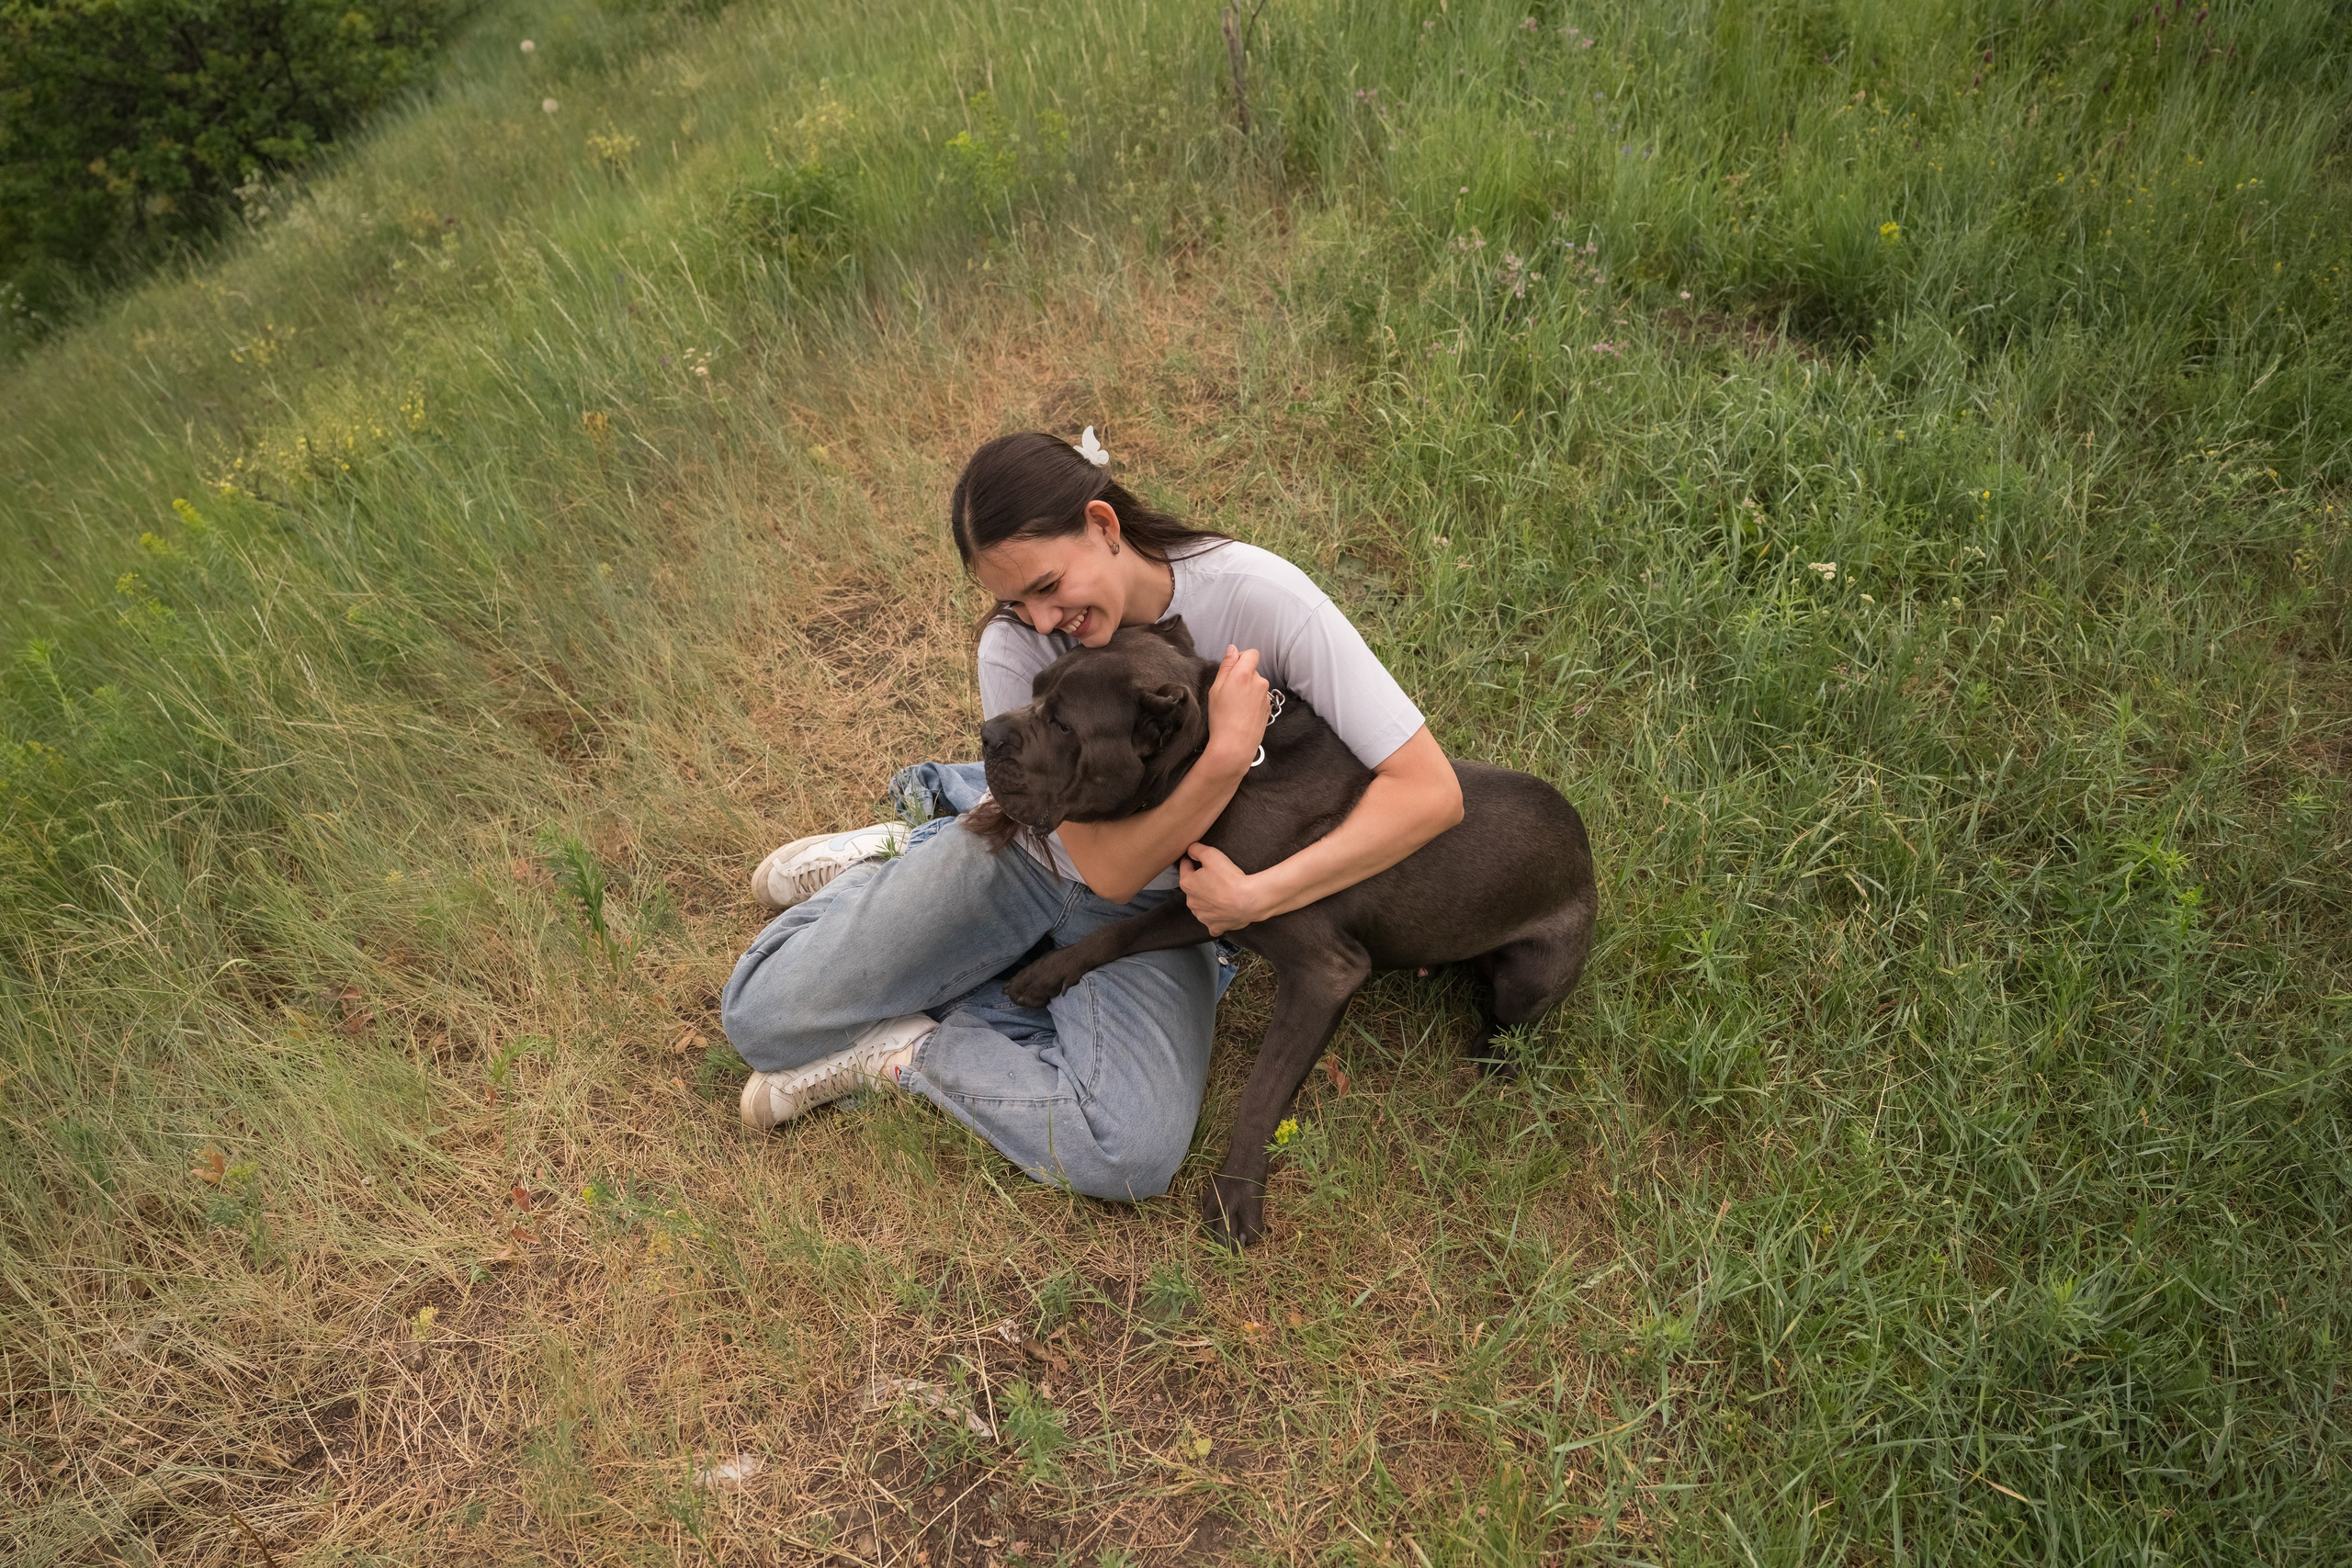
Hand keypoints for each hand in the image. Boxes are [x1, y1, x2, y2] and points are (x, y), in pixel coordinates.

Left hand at [1179, 842, 1264, 934]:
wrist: (1247, 900)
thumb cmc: (1229, 877)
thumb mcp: (1211, 854)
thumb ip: (1196, 849)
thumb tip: (1190, 849)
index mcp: (1187, 884)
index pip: (1184, 868)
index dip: (1190, 860)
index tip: (1195, 857)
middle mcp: (1191, 902)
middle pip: (1193, 889)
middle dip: (1200, 883)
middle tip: (1215, 876)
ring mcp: (1203, 916)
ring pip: (1202, 906)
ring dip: (1208, 901)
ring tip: (1222, 893)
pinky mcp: (1215, 926)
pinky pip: (1213, 922)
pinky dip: (1217, 918)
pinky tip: (1224, 912)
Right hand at [1203, 644, 1270, 767]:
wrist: (1235, 744)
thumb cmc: (1221, 718)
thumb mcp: (1216, 689)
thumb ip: (1226, 666)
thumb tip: (1232, 649)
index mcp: (1244, 674)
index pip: (1251, 653)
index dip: (1242, 658)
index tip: (1232, 670)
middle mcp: (1259, 682)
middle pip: (1252, 670)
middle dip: (1242, 677)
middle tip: (1228, 693)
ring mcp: (1266, 696)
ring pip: (1255, 685)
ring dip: (1247, 690)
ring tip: (1235, 707)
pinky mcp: (1268, 707)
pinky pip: (1259, 698)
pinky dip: (1252, 702)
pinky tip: (1243, 714)